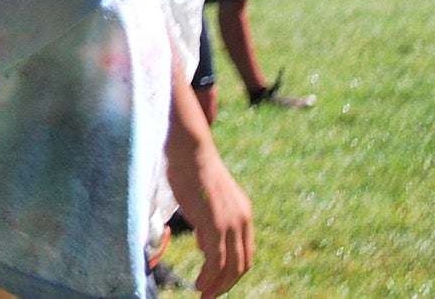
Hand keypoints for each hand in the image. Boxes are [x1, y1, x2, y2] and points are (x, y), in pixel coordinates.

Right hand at [176, 149, 253, 296]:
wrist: (190, 150)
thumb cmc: (190, 170)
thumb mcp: (205, 201)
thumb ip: (209, 222)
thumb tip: (204, 244)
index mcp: (243, 214)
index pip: (244, 252)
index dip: (232, 271)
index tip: (217, 281)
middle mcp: (242, 220)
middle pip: (242, 264)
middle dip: (226, 283)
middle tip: (210, 295)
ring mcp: (230, 223)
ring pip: (230, 266)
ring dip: (217, 285)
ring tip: (204, 294)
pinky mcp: (215, 225)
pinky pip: (216, 260)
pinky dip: (209, 277)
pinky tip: (199, 283)